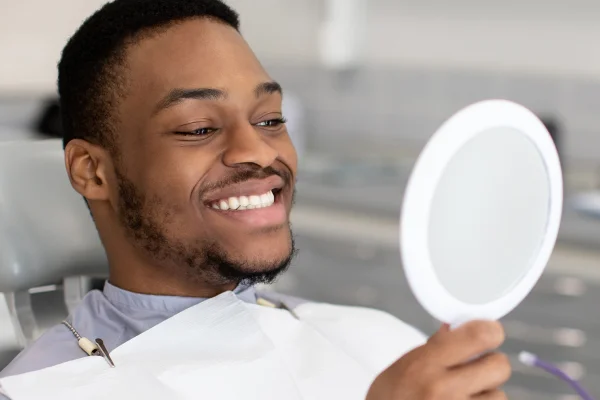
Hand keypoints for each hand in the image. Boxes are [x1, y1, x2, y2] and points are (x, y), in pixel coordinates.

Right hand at [367, 320, 510, 398]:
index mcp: (425, 365)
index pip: (479, 336)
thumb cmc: (391, 399)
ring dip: (487, 395)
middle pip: (499, 365)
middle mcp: (443, 390)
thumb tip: (459, 326)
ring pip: (500, 395)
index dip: (490, 331)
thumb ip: (436, 347)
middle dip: (490, 365)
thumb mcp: (404, 367)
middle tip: (475, 369)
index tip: (489, 332)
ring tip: (463, 397)